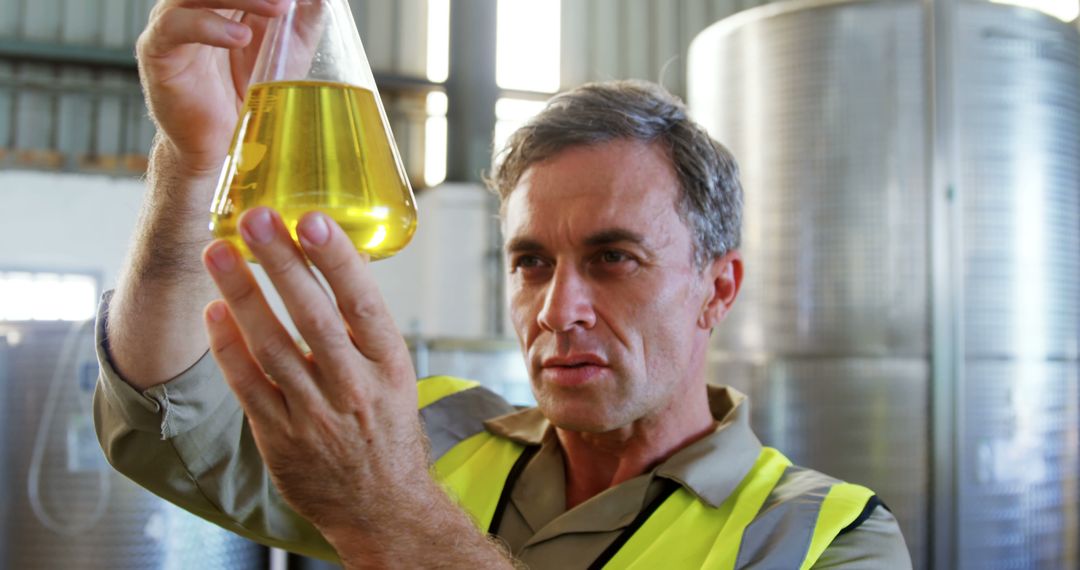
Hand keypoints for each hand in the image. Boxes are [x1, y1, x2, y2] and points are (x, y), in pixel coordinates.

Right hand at [137, 0, 288, 173]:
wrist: (222, 143)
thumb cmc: (251, 95)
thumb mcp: (288, 52)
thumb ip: (303, 20)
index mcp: (226, 1)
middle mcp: (196, 4)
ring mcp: (173, 22)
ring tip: (279, 8)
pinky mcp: (157, 49)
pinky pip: (176, 25)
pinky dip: (208, 26)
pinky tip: (240, 38)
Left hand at [200, 207, 428, 540]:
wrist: (383, 507)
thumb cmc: (387, 432)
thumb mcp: (396, 377)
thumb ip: (365, 330)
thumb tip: (338, 262)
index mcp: (390, 367)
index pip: (364, 305)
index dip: (338, 262)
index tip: (313, 220)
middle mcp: (355, 389)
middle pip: (314, 319)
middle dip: (282, 264)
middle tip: (256, 219)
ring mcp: (315, 416)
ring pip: (272, 347)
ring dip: (243, 295)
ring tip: (220, 252)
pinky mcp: (280, 437)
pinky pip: (248, 386)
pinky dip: (228, 347)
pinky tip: (214, 311)